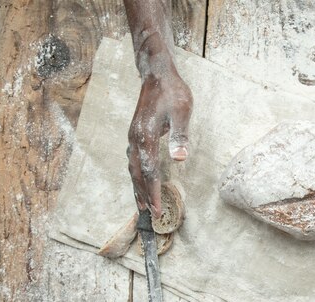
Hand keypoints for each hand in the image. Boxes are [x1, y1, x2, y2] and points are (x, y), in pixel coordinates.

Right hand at [127, 66, 192, 217]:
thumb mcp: (181, 112)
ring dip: (137, 187)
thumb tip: (180, 158)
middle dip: (143, 195)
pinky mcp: (135, 135)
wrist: (156, 75)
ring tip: (142, 204)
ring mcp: (133, 137)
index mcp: (145, 136)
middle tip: (150, 214)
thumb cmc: (172, 93)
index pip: (149, 171)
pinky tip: (140, 181)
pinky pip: (133, 161)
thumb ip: (180, 136)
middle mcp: (135, 139)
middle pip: (137, 174)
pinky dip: (136, 175)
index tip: (157, 209)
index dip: (153, 192)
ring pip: (132, 168)